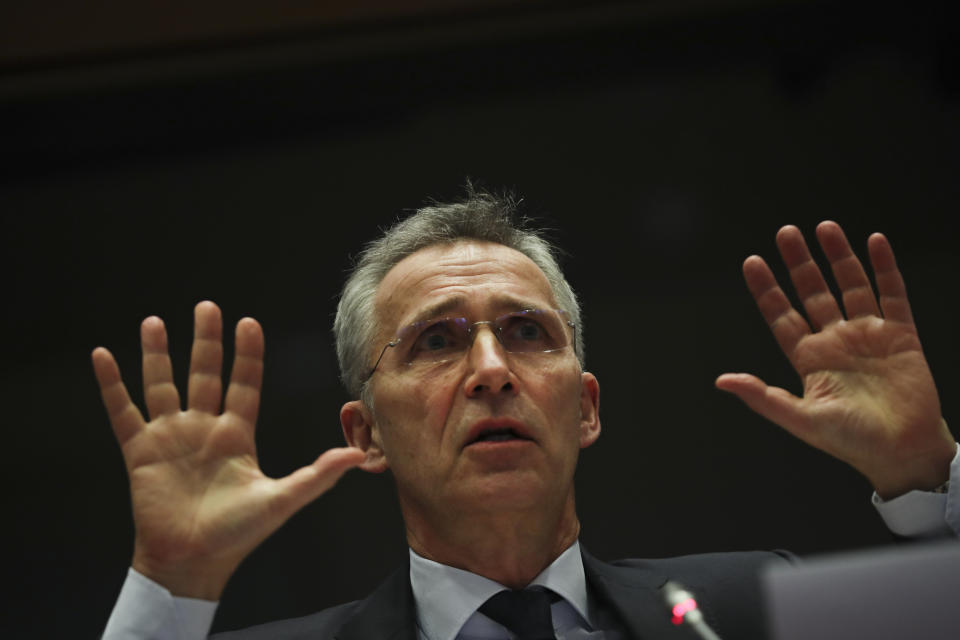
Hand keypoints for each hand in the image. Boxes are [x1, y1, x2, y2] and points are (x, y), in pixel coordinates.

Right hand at [92, 301, 364, 598]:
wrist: (193, 562)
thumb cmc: (237, 535)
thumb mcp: (280, 500)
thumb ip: (317, 475)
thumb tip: (357, 456)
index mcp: (236, 435)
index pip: (243, 384)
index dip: (246, 355)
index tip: (248, 323)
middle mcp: (203, 429)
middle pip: (203, 374)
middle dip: (205, 341)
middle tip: (207, 307)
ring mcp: (170, 437)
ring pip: (162, 385)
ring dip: (157, 354)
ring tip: (154, 322)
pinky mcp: (140, 451)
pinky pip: (122, 412)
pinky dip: (112, 385)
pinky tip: (103, 356)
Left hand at [716, 222, 954, 498]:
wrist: (904, 453)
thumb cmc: (851, 442)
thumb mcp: (801, 420)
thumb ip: (763, 397)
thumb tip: (722, 381)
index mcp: (809, 359)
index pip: (782, 315)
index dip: (767, 289)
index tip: (752, 261)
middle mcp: (835, 341)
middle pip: (813, 291)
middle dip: (799, 262)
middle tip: (785, 232)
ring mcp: (868, 335)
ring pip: (850, 285)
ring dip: (838, 256)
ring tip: (824, 227)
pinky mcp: (901, 335)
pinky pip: (892, 294)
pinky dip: (884, 268)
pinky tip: (874, 241)